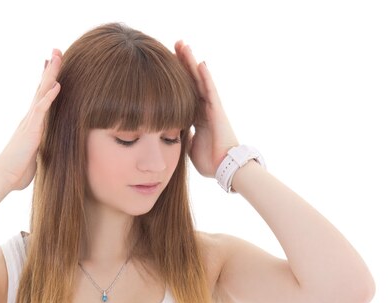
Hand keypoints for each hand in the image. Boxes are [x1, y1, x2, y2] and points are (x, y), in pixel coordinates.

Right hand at [0, 49, 61, 190]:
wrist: (4, 177)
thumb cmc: (18, 169)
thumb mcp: (35, 153)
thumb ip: (41, 145)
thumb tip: (46, 148)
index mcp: (32, 122)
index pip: (41, 95)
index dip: (46, 79)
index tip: (51, 63)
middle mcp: (30, 117)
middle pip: (42, 87)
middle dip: (50, 69)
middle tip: (56, 50)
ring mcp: (30, 122)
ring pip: (41, 92)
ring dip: (50, 75)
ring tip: (57, 57)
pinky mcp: (31, 130)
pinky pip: (41, 110)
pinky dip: (49, 97)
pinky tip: (57, 85)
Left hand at [175, 41, 238, 177]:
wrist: (225, 169)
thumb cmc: (210, 161)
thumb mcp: (189, 147)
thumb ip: (183, 137)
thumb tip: (172, 134)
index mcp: (196, 117)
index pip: (184, 92)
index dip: (176, 78)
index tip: (165, 63)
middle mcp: (204, 108)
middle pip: (191, 80)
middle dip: (182, 63)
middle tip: (174, 45)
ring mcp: (211, 108)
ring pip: (199, 80)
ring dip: (191, 63)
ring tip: (183, 45)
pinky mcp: (217, 111)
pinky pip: (210, 91)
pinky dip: (205, 77)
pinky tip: (200, 63)